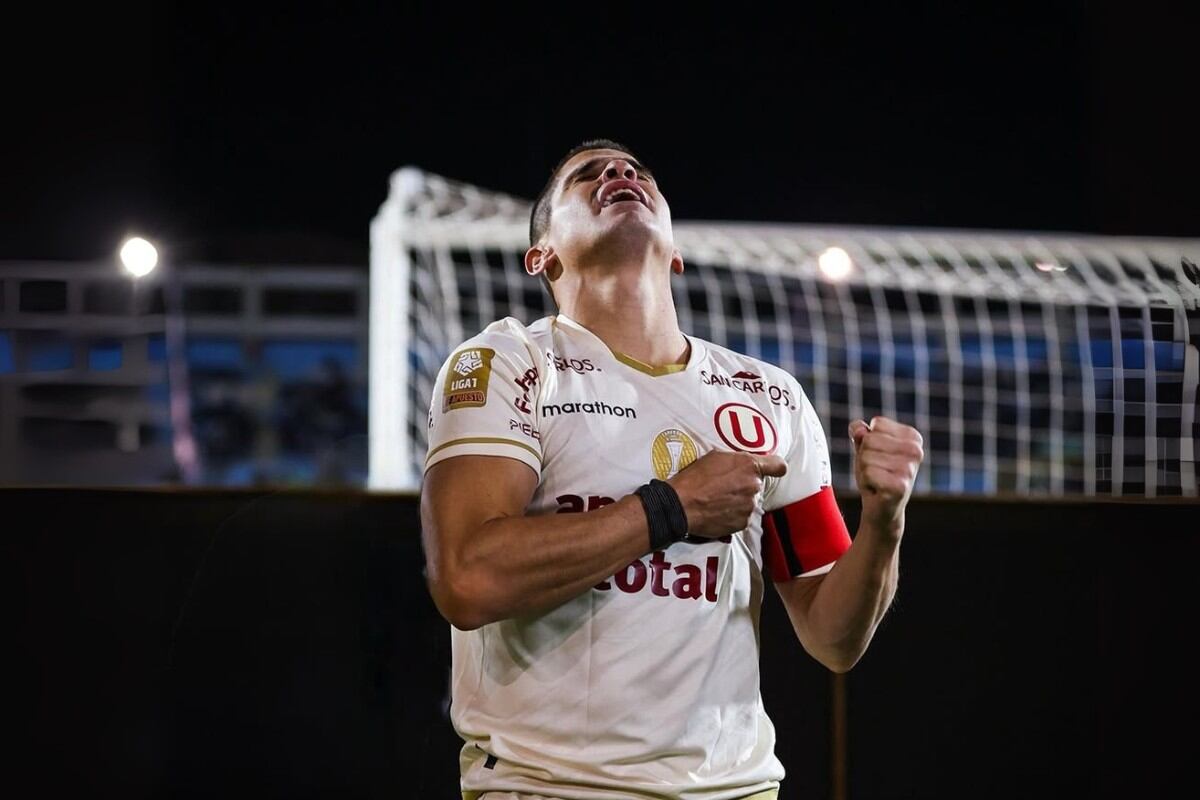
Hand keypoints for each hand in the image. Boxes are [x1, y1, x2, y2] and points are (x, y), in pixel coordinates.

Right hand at [668, 451, 787, 538]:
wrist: (681, 504)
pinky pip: (742, 517)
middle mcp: (754, 486)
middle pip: (758, 485)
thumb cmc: (694, 478)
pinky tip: (717, 511)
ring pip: (749, 502)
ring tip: (718, 501)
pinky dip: (732, 515)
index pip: (778, 466)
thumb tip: (742, 465)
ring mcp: (749, 506)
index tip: (771, 470)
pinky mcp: (742, 523)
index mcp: (750, 466)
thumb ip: (736, 461)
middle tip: (725, 487)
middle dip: (745, 485)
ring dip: (738, 501)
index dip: (775, 467)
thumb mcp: (715, 457)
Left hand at [849, 416, 923, 535]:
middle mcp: (916, 451)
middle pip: (870, 440)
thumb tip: (858, 428)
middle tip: (876, 472)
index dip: (869, 441)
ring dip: (865, 471)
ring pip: (866, 456)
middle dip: (865, 457)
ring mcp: (909, 469)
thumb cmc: (876, 476)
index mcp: (913, 437)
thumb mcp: (866, 449)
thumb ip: (861, 433)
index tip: (879, 457)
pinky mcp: (900, 486)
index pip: (877, 424)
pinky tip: (877, 490)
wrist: (882, 510)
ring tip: (877, 481)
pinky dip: (866, 482)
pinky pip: (867, 472)